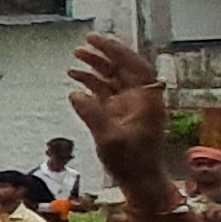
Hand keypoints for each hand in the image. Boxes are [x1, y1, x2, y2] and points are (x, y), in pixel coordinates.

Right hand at [68, 34, 178, 203]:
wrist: (140, 181)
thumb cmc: (130, 162)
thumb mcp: (109, 139)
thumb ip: (92, 114)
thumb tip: (75, 93)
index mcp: (146, 100)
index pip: (134, 66)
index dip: (117, 51)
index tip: (98, 40)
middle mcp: (139, 98)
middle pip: (123, 68)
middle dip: (104, 54)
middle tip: (84, 41)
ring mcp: (128, 106)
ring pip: (112, 78)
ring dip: (95, 67)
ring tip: (74, 56)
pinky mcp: (118, 115)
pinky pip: (104, 93)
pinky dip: (90, 84)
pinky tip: (74, 81)